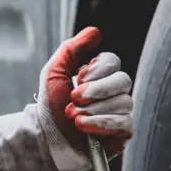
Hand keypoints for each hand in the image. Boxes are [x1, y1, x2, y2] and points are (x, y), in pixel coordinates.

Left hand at [37, 27, 133, 170]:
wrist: (45, 139)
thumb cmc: (50, 107)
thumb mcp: (54, 72)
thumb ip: (72, 49)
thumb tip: (96, 31)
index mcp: (100, 77)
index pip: (113, 62)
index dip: (97, 70)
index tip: (77, 79)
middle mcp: (114, 93)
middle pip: (123, 80)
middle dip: (96, 90)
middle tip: (74, 98)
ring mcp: (120, 114)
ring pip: (124, 102)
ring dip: (94, 110)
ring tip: (73, 117)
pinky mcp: (122, 135)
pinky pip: (125, 124)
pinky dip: (102, 124)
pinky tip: (84, 127)